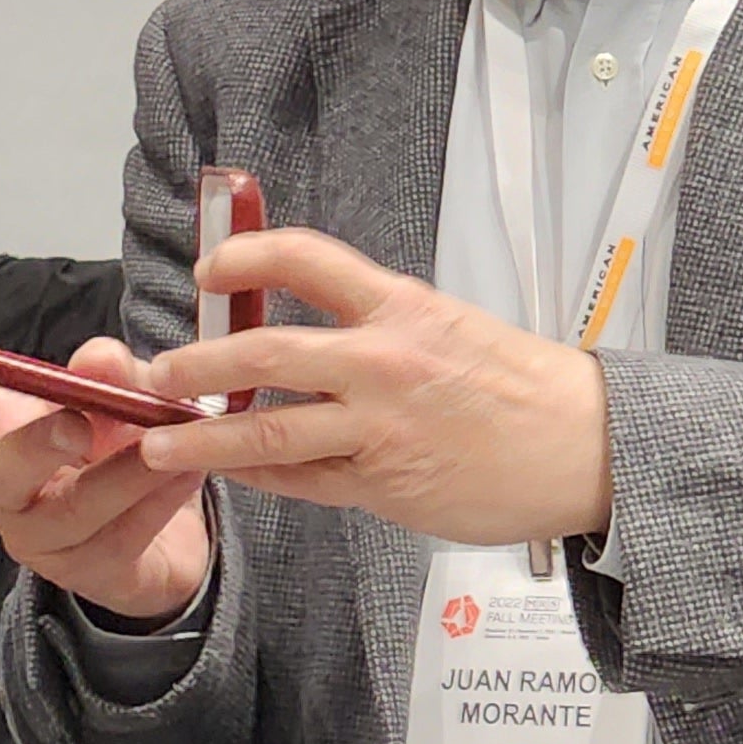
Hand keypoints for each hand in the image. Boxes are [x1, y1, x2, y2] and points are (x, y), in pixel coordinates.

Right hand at [0, 340, 215, 620]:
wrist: (163, 527)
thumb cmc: (116, 445)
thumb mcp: (119, 396)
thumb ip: (110, 372)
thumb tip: (99, 359)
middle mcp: (2, 488)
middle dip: (37, 443)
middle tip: (79, 423)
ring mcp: (38, 537)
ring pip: (72, 510)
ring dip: (125, 473)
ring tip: (170, 445)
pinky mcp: (85, 572)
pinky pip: (119, 537)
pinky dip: (158, 501)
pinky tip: (187, 473)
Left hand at [127, 229, 615, 544]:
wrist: (585, 449)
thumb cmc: (523, 388)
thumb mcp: (449, 327)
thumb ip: (378, 326)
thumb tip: (308, 328)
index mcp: (399, 308)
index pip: (305, 260)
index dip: (245, 257)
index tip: (210, 269)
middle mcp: (381, 362)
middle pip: (262, 352)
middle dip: (196, 362)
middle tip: (158, 374)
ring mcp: (377, 428)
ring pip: (266, 431)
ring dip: (202, 437)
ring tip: (162, 444)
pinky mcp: (381, 486)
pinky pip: (300, 481)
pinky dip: (257, 476)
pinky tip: (229, 471)